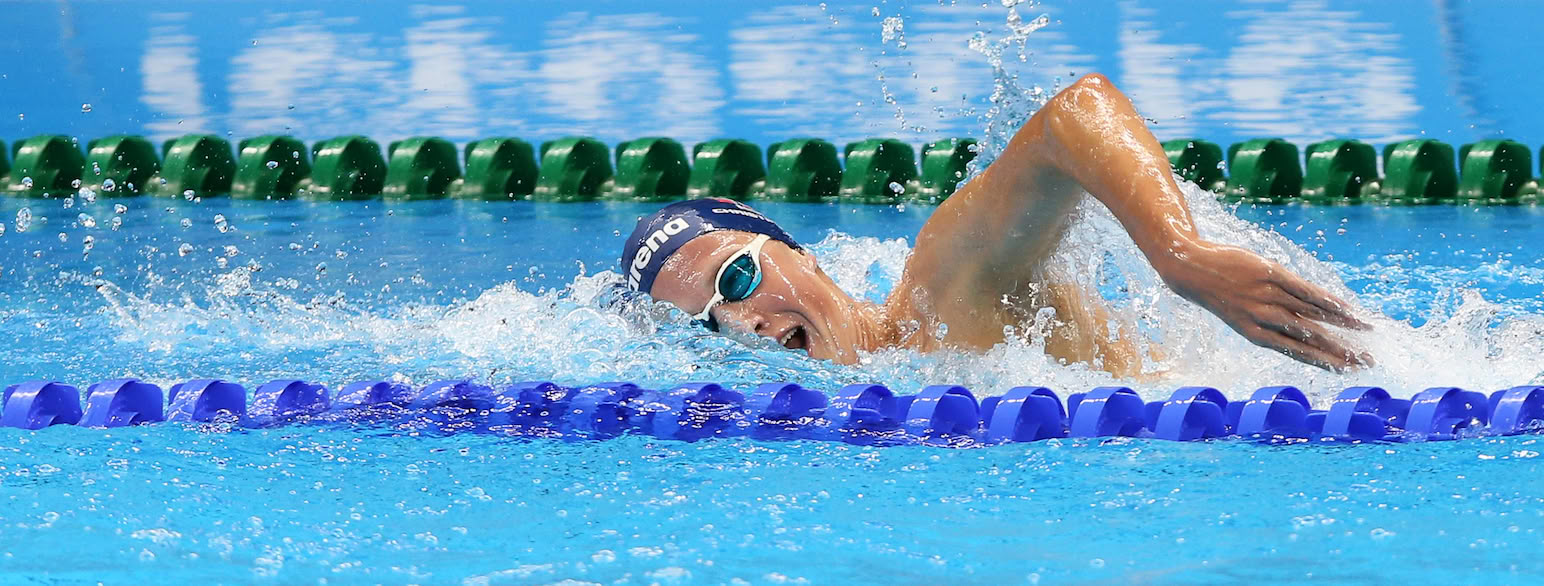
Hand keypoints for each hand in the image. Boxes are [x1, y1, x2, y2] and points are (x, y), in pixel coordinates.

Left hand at [1155, 242, 1372, 370]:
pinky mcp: (1271, 275)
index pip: (1298, 354)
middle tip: (1369, 362)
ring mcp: (1268, 297)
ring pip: (1313, 315)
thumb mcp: (1243, 314)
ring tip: (1367, 332)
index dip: (1326, 363)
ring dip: (1343, 325)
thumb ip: (1272, 322)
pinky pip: (1306, 291)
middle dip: (1341, 352)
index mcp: (1256, 336)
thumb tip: (1307, 327)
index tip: (1349, 371)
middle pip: (1311, 339)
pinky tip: (1347, 308)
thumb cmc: (1221, 292)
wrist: (1190, 268)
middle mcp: (1264, 320)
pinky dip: (1329, 301)